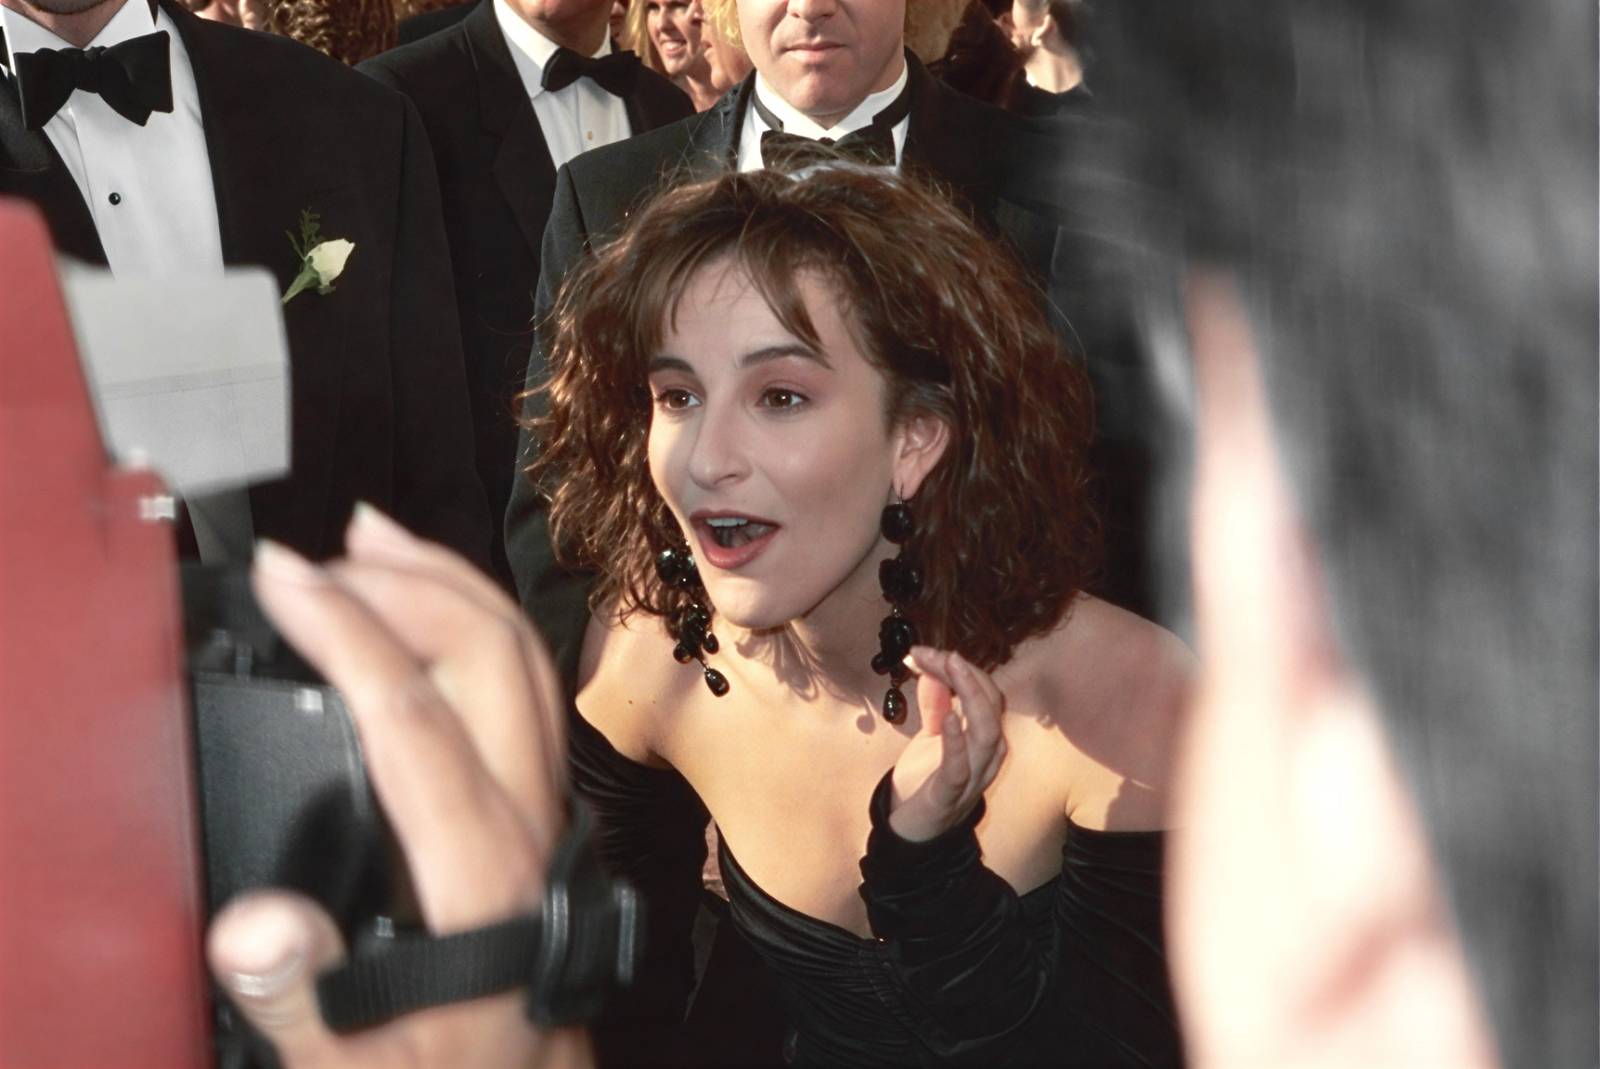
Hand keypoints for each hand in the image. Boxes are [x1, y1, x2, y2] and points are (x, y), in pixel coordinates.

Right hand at [205, 505, 589, 1068]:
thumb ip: (307, 1003)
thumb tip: (252, 926)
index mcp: (483, 873)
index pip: (415, 716)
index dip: (349, 632)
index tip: (285, 577)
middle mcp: (527, 818)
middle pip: (489, 656)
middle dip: (403, 582)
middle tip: (314, 556)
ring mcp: (544, 802)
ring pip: (520, 656)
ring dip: (449, 582)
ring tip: (374, 538)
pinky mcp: (541, 802)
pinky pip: (523, 683)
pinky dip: (473, 621)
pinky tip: (427, 610)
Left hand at [887, 647, 1007, 841]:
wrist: (913, 831)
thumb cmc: (927, 782)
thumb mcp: (932, 736)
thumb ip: (937, 704)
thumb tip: (932, 667)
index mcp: (984, 738)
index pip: (985, 693)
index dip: (960, 669)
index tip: (925, 651)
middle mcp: (986, 755)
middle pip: (991, 706)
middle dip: (966, 675)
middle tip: (939, 654)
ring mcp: (972, 776)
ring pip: (987, 734)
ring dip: (970, 697)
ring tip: (951, 669)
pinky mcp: (949, 795)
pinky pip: (960, 767)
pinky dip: (956, 740)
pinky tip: (947, 717)